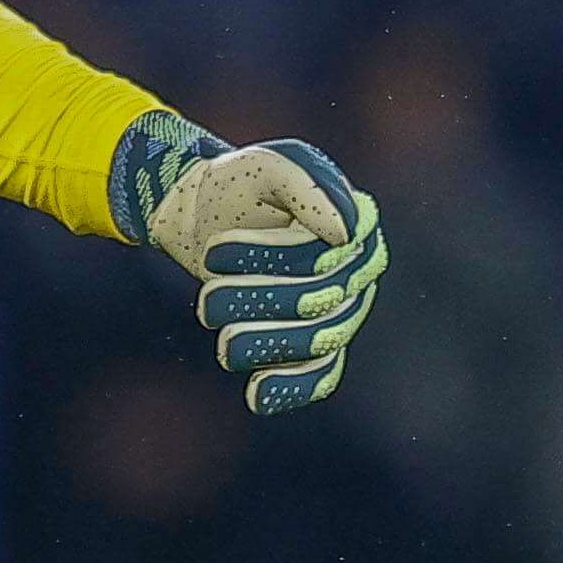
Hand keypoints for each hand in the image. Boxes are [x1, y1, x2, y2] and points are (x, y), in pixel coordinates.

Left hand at [115, 114, 388, 415]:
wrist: (203, 214)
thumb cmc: (238, 185)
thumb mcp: (267, 166)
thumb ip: (306, 182)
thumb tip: (346, 230)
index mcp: (358, 223)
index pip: (324, 257)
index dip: (270, 259)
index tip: (216, 251)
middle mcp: (359, 268)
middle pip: (319, 303)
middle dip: (258, 302)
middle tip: (207, 301)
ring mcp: (342, 309)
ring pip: (317, 341)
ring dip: (264, 344)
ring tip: (224, 344)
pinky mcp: (317, 343)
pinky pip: (319, 374)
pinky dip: (292, 387)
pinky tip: (257, 396)